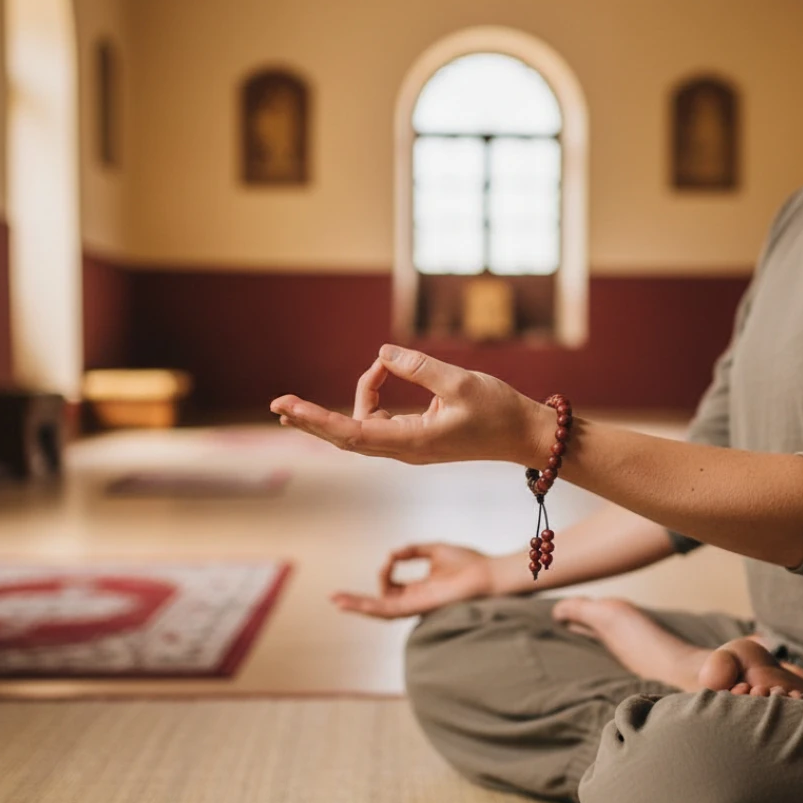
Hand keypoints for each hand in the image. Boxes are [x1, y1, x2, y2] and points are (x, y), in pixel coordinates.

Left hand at [270, 345, 544, 465]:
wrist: (524, 435)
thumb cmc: (498, 410)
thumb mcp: (459, 382)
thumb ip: (418, 367)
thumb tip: (382, 353)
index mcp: (412, 441)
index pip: (351, 432)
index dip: (316, 419)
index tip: (287, 408)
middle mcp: (404, 449)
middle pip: (345, 437)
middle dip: (312, 421)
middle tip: (278, 404)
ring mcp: (409, 446)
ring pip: (363, 425)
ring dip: (359, 396)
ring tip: (380, 366)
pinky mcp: (416, 438)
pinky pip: (380, 420)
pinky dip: (374, 397)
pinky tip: (380, 376)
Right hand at [331, 543, 496, 618]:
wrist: (487, 573)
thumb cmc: (470, 563)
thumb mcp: (435, 550)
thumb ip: (412, 551)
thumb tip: (391, 553)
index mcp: (420, 588)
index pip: (391, 587)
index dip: (385, 571)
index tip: (393, 556)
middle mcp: (416, 600)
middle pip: (380, 603)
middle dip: (357, 602)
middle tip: (335, 597)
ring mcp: (416, 606)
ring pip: (380, 610)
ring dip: (357, 606)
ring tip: (336, 601)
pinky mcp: (418, 607)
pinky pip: (390, 610)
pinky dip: (370, 606)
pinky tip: (354, 603)